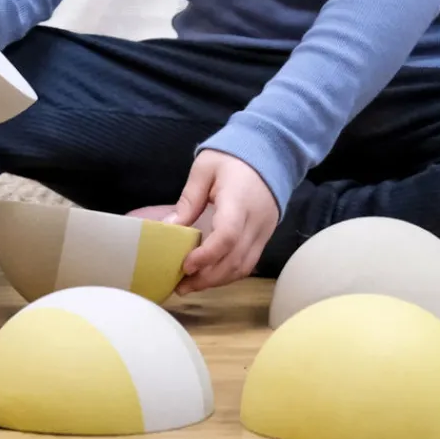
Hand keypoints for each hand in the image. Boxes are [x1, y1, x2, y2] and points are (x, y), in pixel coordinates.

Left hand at [169, 150, 278, 294]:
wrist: (270, 153)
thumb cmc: (233, 158)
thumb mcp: (204, 169)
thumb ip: (189, 199)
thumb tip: (169, 229)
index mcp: (239, 200)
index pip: (227, 235)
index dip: (206, 256)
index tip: (185, 266)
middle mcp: (256, 220)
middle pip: (235, 259)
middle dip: (206, 278)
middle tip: (180, 285)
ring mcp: (264, 231)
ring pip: (243, 266)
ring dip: (217, 281)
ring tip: (191, 285)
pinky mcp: (266, 236)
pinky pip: (249, 262)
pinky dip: (229, 273)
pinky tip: (210, 275)